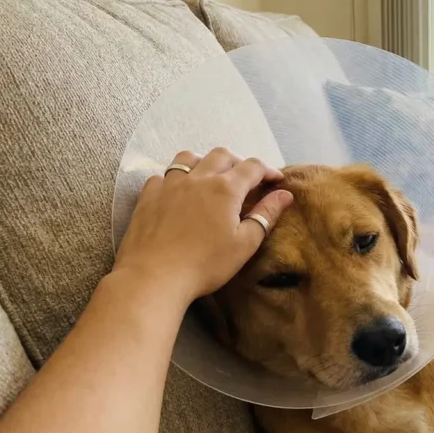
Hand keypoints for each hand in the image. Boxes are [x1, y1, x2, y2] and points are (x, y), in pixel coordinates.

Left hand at [113, 148, 292, 301]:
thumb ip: (266, 215)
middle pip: (222, 155)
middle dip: (239, 162)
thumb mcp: (244, 243)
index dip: (269, 170)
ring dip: (205, 162)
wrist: (154, 277)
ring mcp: (169, 184)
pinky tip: (178, 193)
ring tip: (210, 178)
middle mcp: (198, 178)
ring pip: (189, 158)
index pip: (253, 167)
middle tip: (246, 180)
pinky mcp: (148, 196)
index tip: (277, 180)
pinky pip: (163, 176)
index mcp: (225, 189)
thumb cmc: (205, 264)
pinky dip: (175, 178)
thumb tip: (285, 194)